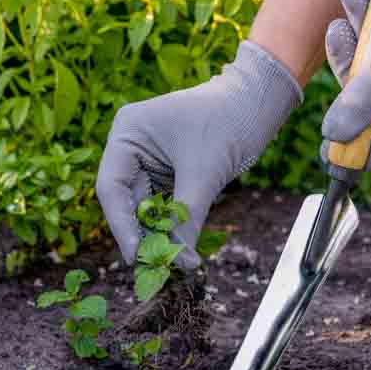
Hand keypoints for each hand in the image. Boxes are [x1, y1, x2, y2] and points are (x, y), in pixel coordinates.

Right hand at [97, 41, 301, 268]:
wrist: (258, 102)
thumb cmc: (229, 121)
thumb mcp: (204, 173)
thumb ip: (186, 218)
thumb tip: (181, 263)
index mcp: (127, 133)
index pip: (111, 187)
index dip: (122, 226)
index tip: (135, 257)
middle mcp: (130, 146)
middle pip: (126, 201)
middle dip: (142, 234)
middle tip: (156, 268)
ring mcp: (148, 159)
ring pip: (145, 207)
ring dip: (158, 234)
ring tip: (170, 263)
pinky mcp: (167, 170)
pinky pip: (162, 204)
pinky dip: (171, 225)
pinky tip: (179, 248)